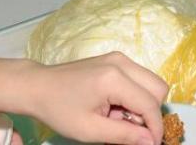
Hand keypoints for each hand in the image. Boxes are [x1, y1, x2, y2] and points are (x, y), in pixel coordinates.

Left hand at [16, 52, 167, 144]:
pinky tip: (116, 108)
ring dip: (143, 105)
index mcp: (114, 79)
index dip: (155, 128)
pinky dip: (135, 96)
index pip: (150, 104)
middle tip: (131, 131)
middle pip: (158, 88)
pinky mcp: (116, 60)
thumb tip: (150, 142)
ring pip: (151, 82)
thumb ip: (123, 136)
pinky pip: (139, 79)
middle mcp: (122, 63)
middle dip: (150, 113)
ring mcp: (119, 58)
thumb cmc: (59, 110)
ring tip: (119, 119)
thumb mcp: (89, 130)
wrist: (37, 87)